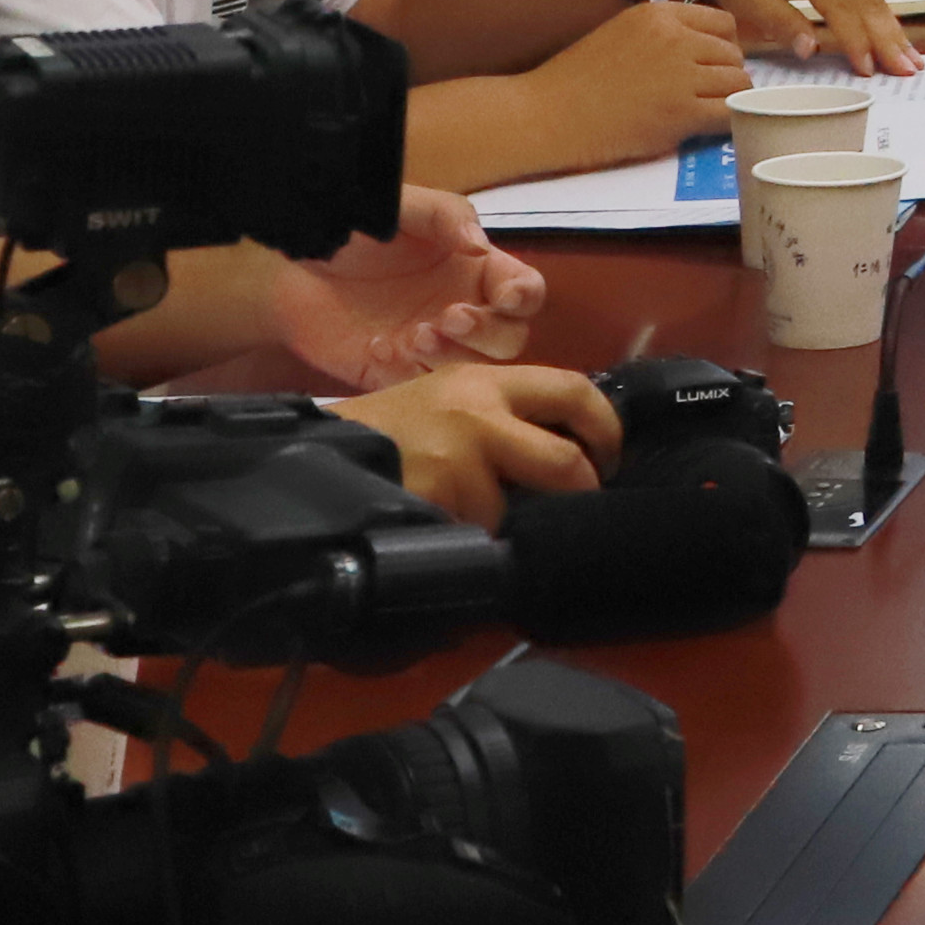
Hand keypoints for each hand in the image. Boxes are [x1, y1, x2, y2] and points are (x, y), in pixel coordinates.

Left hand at [268, 185, 545, 385]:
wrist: (290, 266)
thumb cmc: (352, 229)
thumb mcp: (403, 206)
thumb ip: (447, 216)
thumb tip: (480, 247)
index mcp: (474, 269)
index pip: (525, 290)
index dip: (525, 297)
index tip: (505, 297)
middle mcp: (461, 309)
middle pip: (511, 339)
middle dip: (488, 333)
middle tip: (449, 318)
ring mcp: (430, 346)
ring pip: (476, 371)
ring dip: (456, 357)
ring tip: (417, 336)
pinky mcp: (395, 372)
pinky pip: (422, 387)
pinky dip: (411, 373)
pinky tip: (381, 345)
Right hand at [348, 364, 617, 528]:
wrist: (314, 452)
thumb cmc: (388, 430)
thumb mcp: (449, 400)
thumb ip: (504, 415)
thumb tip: (569, 450)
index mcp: (487, 382)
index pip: (575, 390)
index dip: (607, 428)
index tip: (611, 458)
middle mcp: (477, 414)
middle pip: (565, 462)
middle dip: (580, 494)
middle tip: (576, 508)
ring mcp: (454, 460)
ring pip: (515, 509)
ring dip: (504, 526)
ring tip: (474, 519)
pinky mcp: (431, 500)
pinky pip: (473, 535)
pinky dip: (469, 542)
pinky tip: (447, 531)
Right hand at [542, 0, 752, 153]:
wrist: (543, 114)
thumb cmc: (573, 81)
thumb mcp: (621, 34)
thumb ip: (663, 36)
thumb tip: (704, 51)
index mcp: (660, 14)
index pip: (724, 23)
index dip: (723, 47)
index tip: (710, 66)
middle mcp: (676, 37)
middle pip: (734, 54)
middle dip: (725, 75)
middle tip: (706, 95)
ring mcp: (680, 75)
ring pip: (738, 82)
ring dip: (727, 99)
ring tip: (704, 113)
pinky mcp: (680, 112)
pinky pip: (728, 113)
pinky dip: (726, 123)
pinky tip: (706, 129)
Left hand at [655, 0, 924, 75]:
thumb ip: (779, 21)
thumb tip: (812, 51)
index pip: (840, 3)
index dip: (855, 39)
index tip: (868, 69)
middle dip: (888, 37)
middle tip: (909, 70)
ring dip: (892, 29)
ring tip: (912, 60)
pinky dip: (880, 17)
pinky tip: (893, 37)